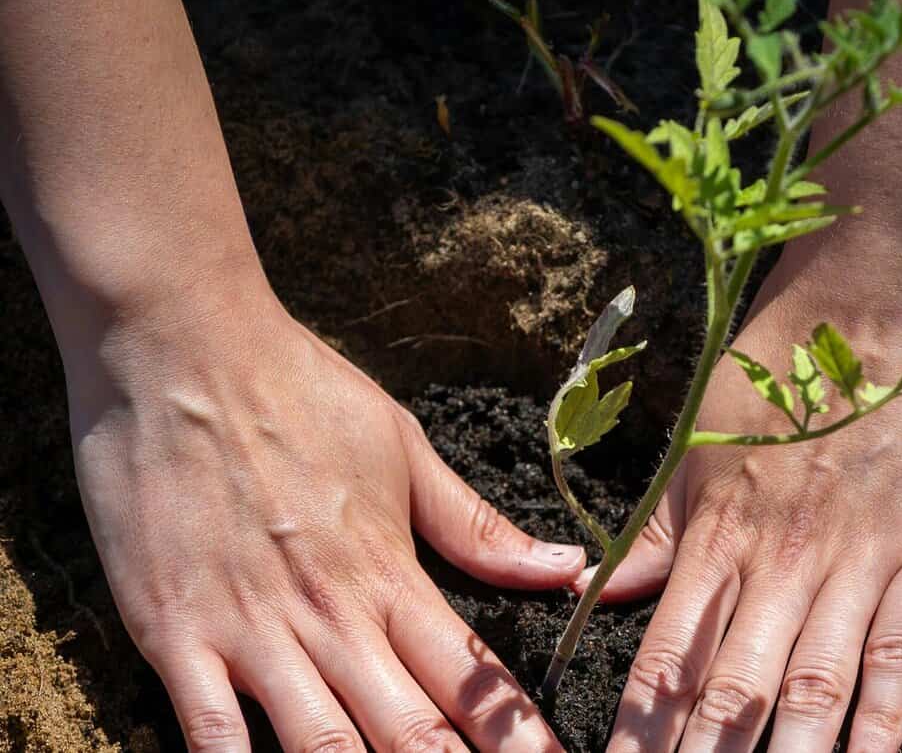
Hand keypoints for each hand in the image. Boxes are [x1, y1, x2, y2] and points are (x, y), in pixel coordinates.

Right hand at [68, 290, 583, 752]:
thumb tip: (565, 565)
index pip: (472, 675)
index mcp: (391, 571)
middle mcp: (332, 615)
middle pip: (412, 732)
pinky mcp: (175, 636)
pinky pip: (210, 737)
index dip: (518, 734)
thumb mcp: (403, 448)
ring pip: (324, 748)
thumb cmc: (299, 392)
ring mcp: (252, 631)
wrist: (184, 350)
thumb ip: (476, 525)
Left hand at [578, 266, 901, 751]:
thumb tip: (594, 590)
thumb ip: (657, 526)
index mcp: (717, 525)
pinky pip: (898, 659)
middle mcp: (780, 555)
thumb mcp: (702, 431)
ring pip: (810, 688)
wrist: (886, 292)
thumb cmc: (783, 356)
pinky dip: (879, 728)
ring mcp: (857, 559)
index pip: (667, 653)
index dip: (639, 726)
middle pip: (730, 688)